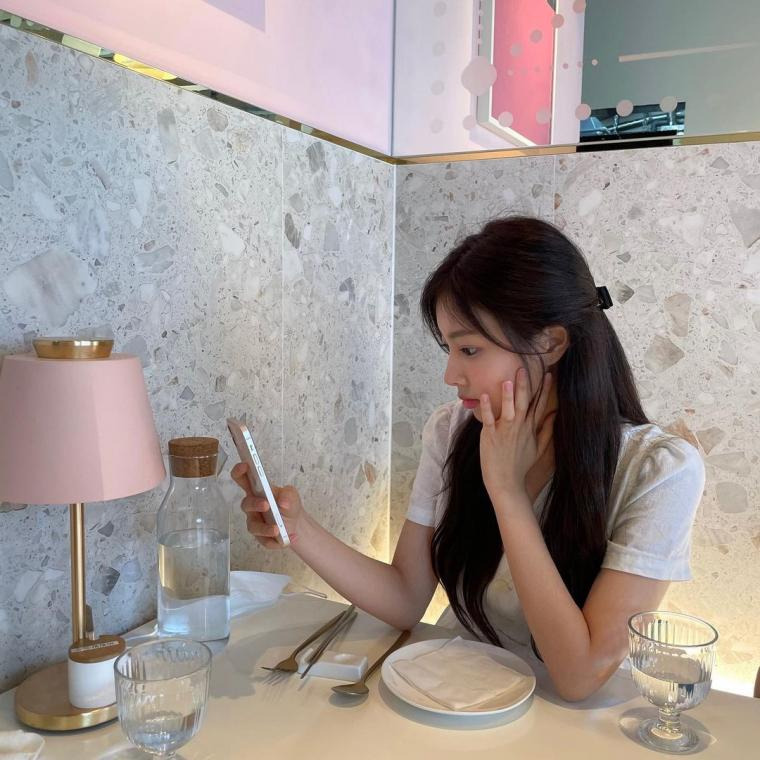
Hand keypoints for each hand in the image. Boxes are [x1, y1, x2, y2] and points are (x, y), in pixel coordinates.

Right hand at [231, 463, 305, 548]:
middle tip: (266, 505)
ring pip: (253, 526)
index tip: (244, 466)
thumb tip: (282, 501)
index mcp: (257, 491)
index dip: (240, 472)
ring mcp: (254, 522)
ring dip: (264, 528)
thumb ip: (288, 495)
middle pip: (245, 504)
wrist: (296, 525)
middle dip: (254, 504)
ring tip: (277, 529)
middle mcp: (252, 506)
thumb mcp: (292, 495)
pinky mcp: (260, 537)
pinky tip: (286, 538)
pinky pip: (264, 541)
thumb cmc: (288, 505)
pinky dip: (275, 541)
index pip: (242, 479)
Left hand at [479, 369, 555, 507]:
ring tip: (507, 380)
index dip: (544, 389)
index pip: (539, 405)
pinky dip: (487, 408)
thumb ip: (547, 430)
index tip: (548, 374)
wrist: (507, 484)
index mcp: (530, 429)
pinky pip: (489, 420)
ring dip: (508, 396)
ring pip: (508, 410)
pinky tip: (484, 396)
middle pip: (524, 403)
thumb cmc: (520, 466)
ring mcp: (505, 432)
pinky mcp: (491, 437)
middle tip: (523, 368)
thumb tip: (555, 414)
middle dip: (524, 385)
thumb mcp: (539, 449)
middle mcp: (519, 428)